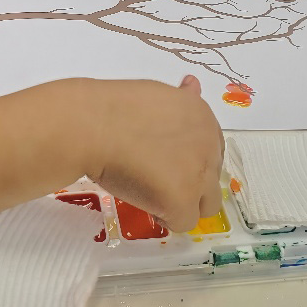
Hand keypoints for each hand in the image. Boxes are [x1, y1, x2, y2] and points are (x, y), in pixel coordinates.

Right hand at [86, 75, 223, 232]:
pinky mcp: (183, 201)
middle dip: (189, 181)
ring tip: (152, 192)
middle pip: (212, 177)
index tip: (165, 159)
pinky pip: (184, 222)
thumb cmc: (113, 106)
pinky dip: (164, 216)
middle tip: (155, 175)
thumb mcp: (156, 94)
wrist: (93, 126)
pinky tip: (143, 200)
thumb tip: (192, 85)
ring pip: (206, 205)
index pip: (212, 149)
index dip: (189, 158)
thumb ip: (180, 99)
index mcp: (203, 116)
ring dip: (183, 202)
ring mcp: (199, 176)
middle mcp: (209, 145)